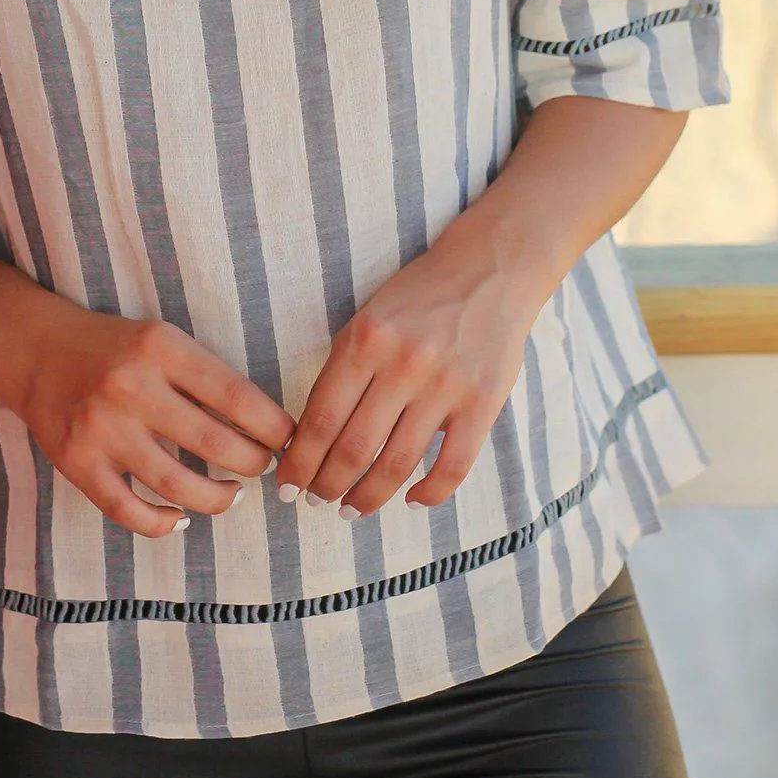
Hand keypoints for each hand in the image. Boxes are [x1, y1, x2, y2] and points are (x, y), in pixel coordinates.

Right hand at [17, 303, 296, 537]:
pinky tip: (180, 517)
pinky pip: (129, 511)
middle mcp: (132, 387)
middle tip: (264, 468)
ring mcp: (103, 429)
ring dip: (217, 498)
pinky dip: (162, 522)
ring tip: (232, 494)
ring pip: (178, 485)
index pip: (235, 396)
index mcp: (161, 348)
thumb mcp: (161, 339)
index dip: (272, 426)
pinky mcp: (78, 463)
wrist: (35, 351)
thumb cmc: (113, 347)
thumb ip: (204, 375)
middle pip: (215, 444)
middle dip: (253, 464)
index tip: (289, 439)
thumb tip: (263, 425)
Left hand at [273, 241, 545, 516]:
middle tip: (316, 501)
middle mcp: (403, 364)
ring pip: (397, 464)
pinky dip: (430, 494)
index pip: (321, 418)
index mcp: (365, 340)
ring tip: (351, 509)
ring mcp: (446, 385)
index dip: (300, 461)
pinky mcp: (483, 402)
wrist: (490, 268)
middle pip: (354, 447)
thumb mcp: (368, 319)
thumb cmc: (419, 296)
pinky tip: (412, 501)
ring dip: (368, 497)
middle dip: (327, 485)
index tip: (287, 484)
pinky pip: (453, 466)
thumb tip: (312, 435)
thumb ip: (344, 370)